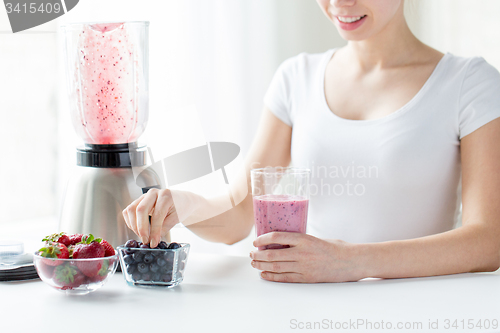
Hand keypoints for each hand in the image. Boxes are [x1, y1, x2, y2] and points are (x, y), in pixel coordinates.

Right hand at [122, 189, 178, 247]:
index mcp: (165, 196)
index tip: (153, 242)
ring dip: (134, 226)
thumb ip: (164, 228)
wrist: (180, 200)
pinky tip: (138, 229)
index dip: (154, 231)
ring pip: (131, 210)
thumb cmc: (179, 208)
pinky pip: (128, 211)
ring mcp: (144, 196)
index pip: (157, 215)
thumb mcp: (176, 218)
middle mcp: (153, 193)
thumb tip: (152, 240)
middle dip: (141, 229)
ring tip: (143, 236)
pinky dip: (130, 222)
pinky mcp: (138, 200)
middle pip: (141, 210)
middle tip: (146, 241)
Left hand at [250, 232, 365, 282]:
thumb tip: (282, 241)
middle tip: (251, 254)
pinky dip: (272, 276)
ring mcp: (304, 266)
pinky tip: (264, 274)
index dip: (263, 239)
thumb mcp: (316, 238)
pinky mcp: (307, 278)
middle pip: (273, 254)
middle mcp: (302, 252)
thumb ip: (300, 240)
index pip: (277, 237)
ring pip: (276, 266)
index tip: (256, 241)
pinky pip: (285, 278)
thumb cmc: (335, 248)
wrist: (351, 262)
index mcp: (304, 239)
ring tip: (254, 264)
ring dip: (262, 265)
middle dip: (258, 255)